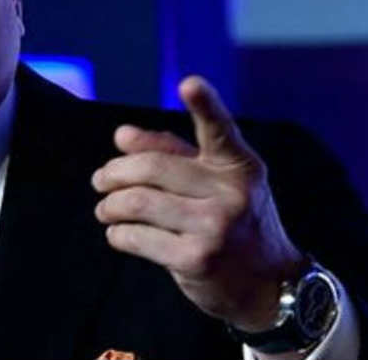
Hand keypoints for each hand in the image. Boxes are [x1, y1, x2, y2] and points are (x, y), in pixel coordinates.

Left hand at [91, 76, 305, 330]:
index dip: (205, 105)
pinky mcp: (195, 259)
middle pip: (150, 169)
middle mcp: (232, 194)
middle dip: (113, 173)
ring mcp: (215, 228)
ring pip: (136, 202)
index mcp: (239, 166)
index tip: (189, 83)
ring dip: (109, 205)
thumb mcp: (216, 181)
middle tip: (100, 180)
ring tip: (105, 208)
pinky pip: (135, 237)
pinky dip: (117, 233)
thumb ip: (171, 152)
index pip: (219, 130)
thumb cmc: (233, 220)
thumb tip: (122, 135)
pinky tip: (119, 233)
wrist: (267, 285)